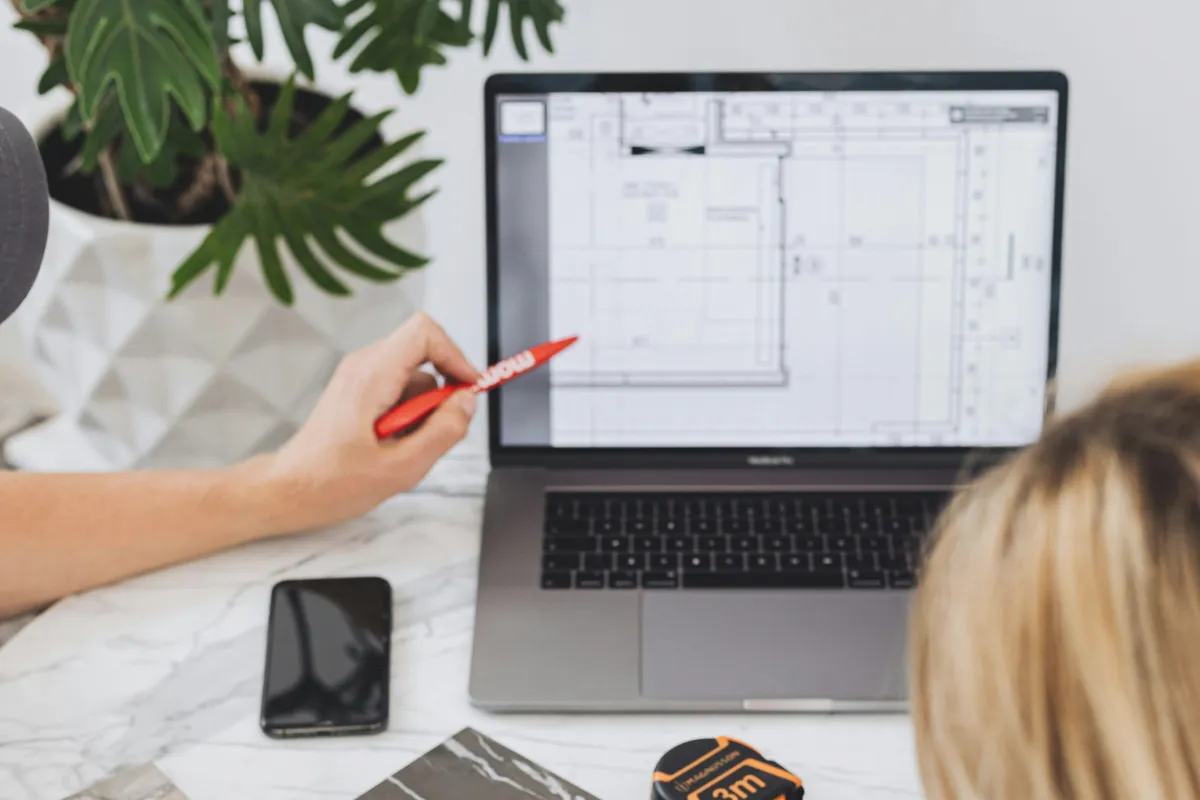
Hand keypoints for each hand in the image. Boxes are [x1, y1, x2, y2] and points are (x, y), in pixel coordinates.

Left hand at [262, 313, 480, 531]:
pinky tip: (392, 445)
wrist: (291, 489)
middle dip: (440, 394)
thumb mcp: (401, 467)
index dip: (455, 356)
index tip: (469, 388)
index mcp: (372, 376)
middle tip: (434, 431)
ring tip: (403, 447)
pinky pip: (400, 390)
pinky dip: (409, 415)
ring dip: (423, 411)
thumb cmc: (333, 482)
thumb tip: (467, 402)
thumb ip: (442, 432)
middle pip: (424, 355)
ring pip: (415, 377)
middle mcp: (364, 366)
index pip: (424, 333)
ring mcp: (360, 376)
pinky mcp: (359, 390)